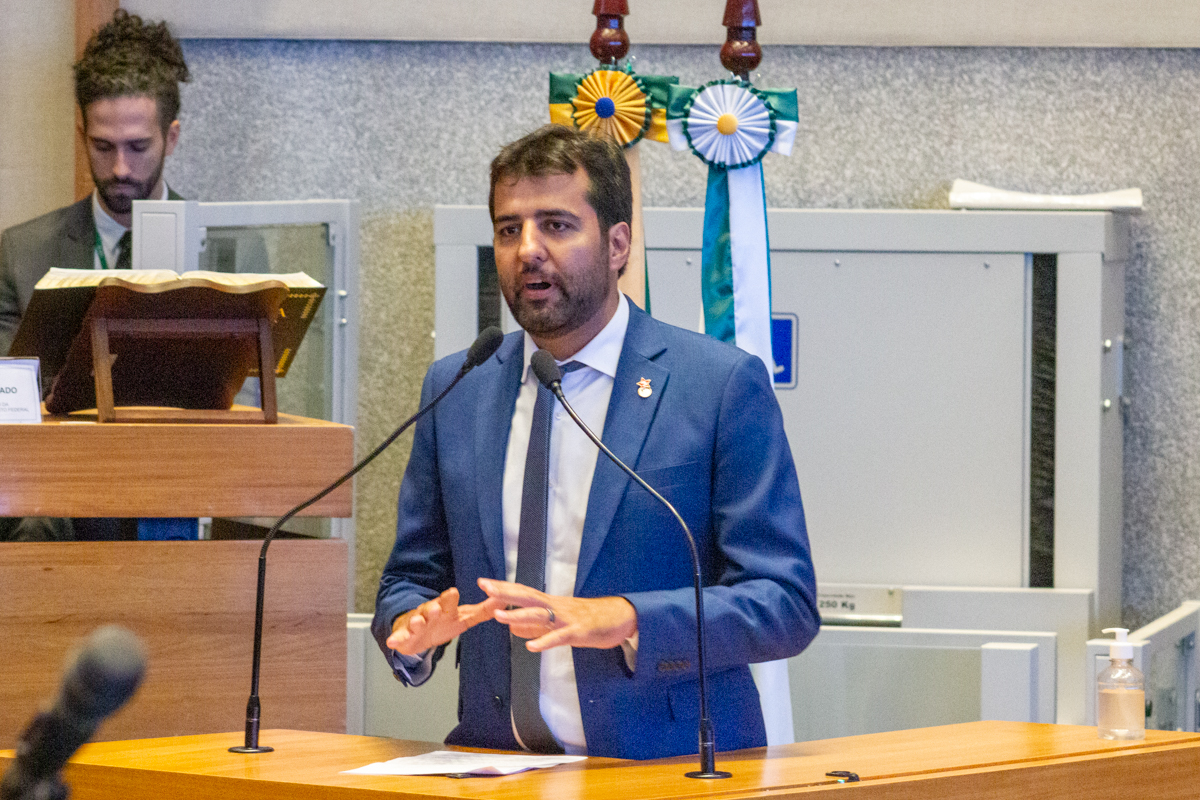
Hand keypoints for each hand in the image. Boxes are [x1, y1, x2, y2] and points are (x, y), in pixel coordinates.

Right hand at [386, 587, 501, 655]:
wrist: (420, 634)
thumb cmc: (444, 623)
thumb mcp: (464, 618)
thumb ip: (484, 611)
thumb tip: (504, 600)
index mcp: (445, 609)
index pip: (449, 601)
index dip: (450, 598)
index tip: (453, 592)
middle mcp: (430, 613)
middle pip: (432, 608)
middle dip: (434, 608)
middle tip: (436, 608)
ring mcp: (417, 624)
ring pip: (416, 621)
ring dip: (416, 621)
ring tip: (416, 622)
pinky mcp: (406, 636)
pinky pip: (400, 637)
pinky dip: (396, 639)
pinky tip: (392, 642)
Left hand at [478, 577, 637, 651]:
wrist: (620, 618)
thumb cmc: (590, 620)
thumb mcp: (559, 624)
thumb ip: (536, 628)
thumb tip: (514, 631)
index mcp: (551, 604)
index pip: (523, 593)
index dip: (504, 588)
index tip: (484, 583)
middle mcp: (556, 607)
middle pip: (527, 596)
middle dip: (505, 592)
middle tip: (485, 587)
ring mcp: (567, 618)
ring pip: (540, 615)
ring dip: (519, 615)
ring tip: (498, 617)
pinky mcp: (578, 632)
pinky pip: (560, 637)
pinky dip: (545, 641)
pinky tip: (531, 647)